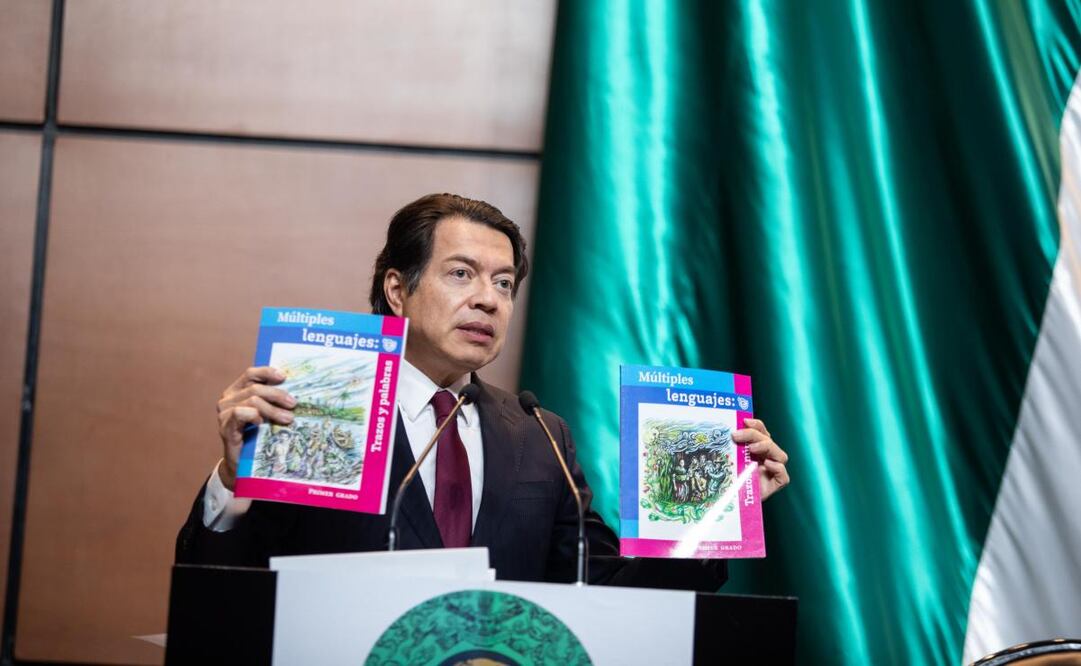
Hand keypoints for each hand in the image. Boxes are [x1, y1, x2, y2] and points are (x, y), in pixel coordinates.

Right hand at [216, 366, 295, 490]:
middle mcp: (227, 399)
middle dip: (277, 395)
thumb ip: (272, 400)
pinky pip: (239, 413)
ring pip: (251, 401)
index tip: (284, 377)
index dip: (267, 372)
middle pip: (255, 388)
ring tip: (287, 418)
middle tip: (293, 404)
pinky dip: (253, 415)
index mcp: (237, 391)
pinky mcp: (225, 427)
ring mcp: (224, 413)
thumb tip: (295, 391)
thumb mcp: (266, 414)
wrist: (242, 463)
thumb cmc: (256, 435)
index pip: (250, 374)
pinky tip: (261, 423)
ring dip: (272, 409)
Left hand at [732, 418, 789, 500]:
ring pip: (780, 455)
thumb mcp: (725, 462)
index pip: (761, 432)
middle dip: (753, 435)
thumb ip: (727, 449)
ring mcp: (772, 472)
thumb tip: (719, 434)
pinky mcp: (775, 485)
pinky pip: (783, 476)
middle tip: (737, 435)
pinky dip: (777, 468)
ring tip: (752, 448)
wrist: (729, 504)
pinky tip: (766, 465)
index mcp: (756, 450)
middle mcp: (766, 458)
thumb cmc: (727, 482)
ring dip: (767, 447)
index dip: (755, 425)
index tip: (744, 420)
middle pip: (768, 441)